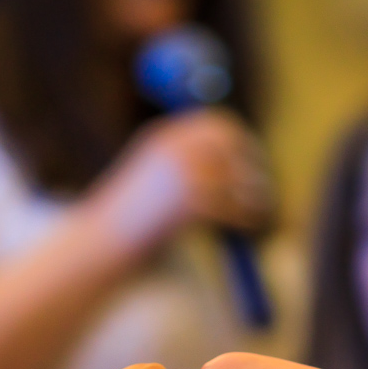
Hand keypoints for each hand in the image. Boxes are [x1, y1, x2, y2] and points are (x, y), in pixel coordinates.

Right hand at [94, 108, 272, 252]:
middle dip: (252, 162)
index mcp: (165, 137)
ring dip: (254, 194)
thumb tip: (232, 165)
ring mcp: (185, 173)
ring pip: (238, 178)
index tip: (251, 159)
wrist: (105, 243)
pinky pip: (235, 207)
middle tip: (262, 186)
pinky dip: (246, 217)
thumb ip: (189, 165)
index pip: (217, 125)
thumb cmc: (131, 219)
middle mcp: (175, 149)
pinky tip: (246, 227)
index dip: (239, 141)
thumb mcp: (157, 181)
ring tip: (255, 211)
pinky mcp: (193, 202)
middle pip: (233, 144)